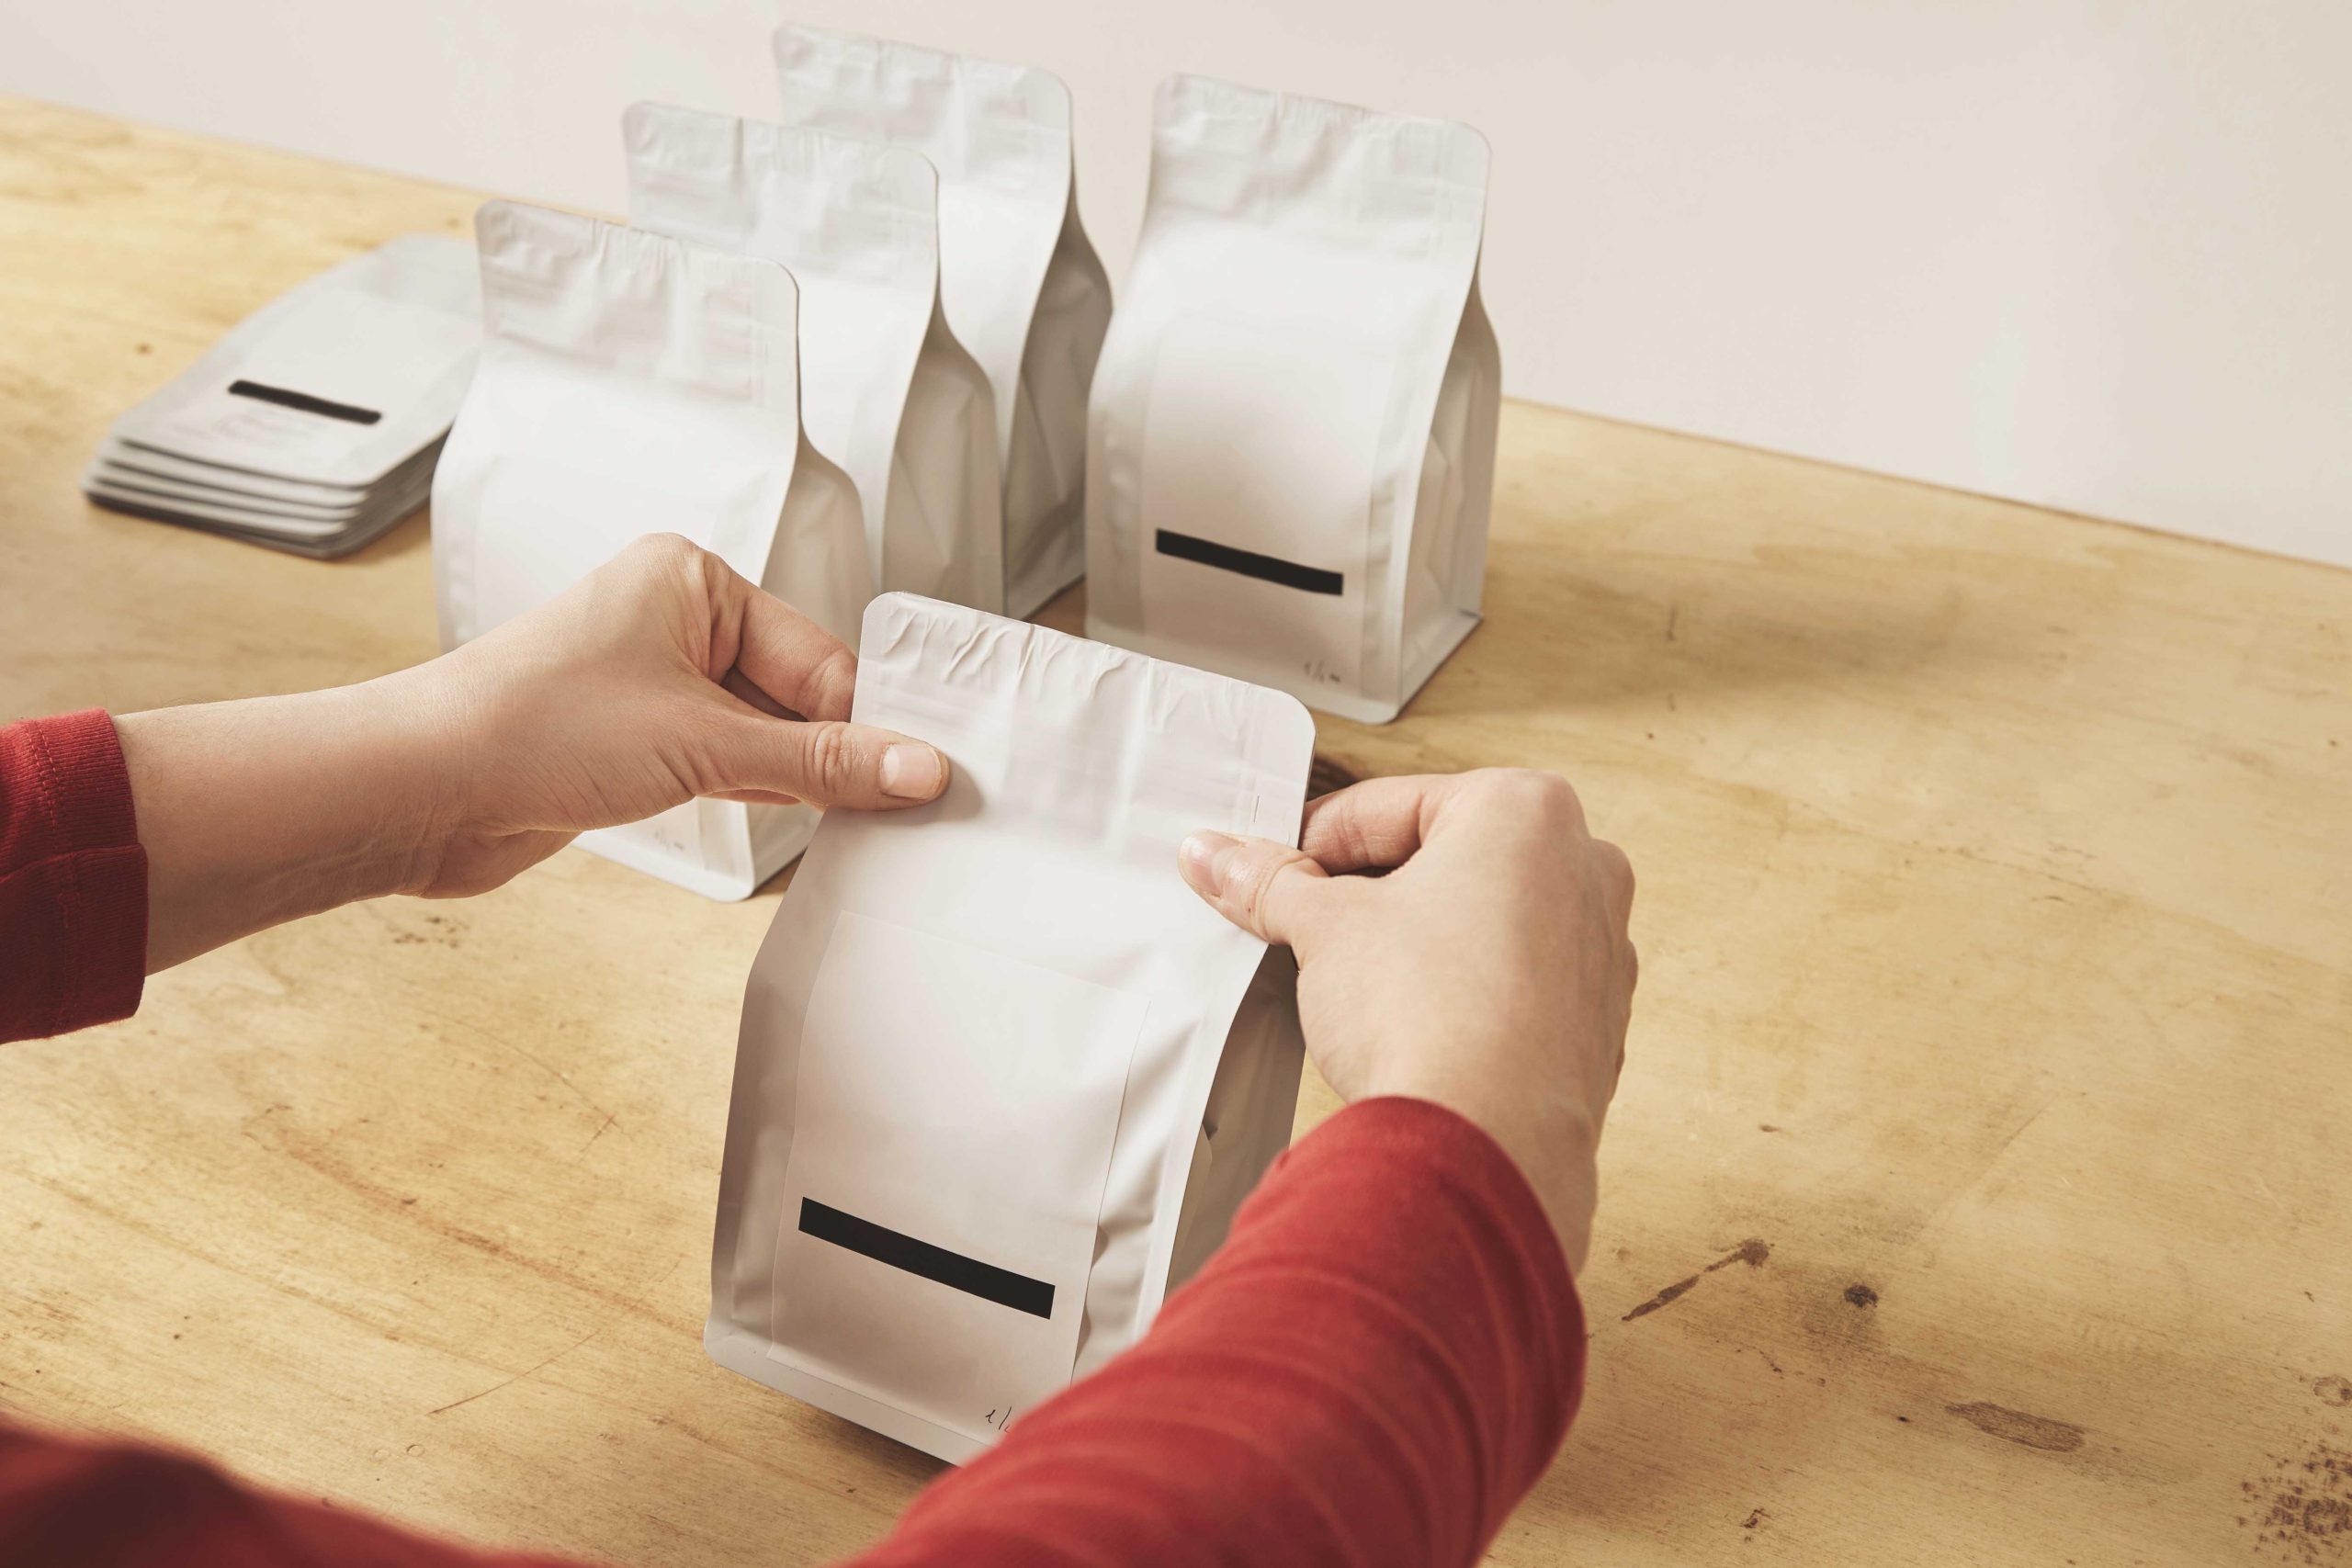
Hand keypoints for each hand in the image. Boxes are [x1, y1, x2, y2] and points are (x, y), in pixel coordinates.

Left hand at [405, 533, 943, 894]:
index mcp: (692, 581)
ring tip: (852, 824)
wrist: (418, 790)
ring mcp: (651, 685)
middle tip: (901, 808)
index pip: (819, 657)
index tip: (924, 774)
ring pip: (762, 736)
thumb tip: (917, 767)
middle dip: (835, 754)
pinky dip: (758, 795)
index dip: (868, 722)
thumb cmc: (530, 728)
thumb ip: (820, 761)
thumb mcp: (703, 743)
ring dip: (797, 781)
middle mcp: (673, 621)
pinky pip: (724, 765)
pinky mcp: (633, 744)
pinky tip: (793, 827)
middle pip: (797, 696)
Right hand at [1177, 770, 1634, 1271]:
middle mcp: (1584, 866)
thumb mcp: (1323, 928)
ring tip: (1359, 984)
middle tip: (1308, 927)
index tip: (1274, 876)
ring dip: (1419, 942)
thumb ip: (1271, 882)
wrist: (1485, 1149)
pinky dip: (1464, 993)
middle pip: (1443, 858)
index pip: (1387, 807)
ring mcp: (1601, 948)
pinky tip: (1415, 1027)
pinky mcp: (1597, 1022)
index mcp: (1526, 810)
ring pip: (1484, 921)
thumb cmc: (1427, 1016)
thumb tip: (1217, 855)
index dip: (1313, 844)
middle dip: (1371, 891)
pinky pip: (1514, 984)